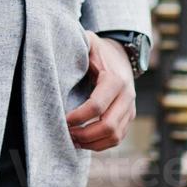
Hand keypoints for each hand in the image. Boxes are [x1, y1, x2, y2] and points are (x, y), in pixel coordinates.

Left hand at [65, 32, 136, 150]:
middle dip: (85, 134)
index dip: (78, 117)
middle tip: (65, 133)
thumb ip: (77, 45)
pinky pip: (118, 138)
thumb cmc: (99, 50)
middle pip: (108, 126)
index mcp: (115, 80)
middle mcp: (127, 96)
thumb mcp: (89, 42)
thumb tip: (55, 49)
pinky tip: (83, 141)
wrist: (122, 55)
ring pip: (115, 137)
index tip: (62, 119)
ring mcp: (130, 108)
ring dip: (92, 143)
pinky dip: (101, 144)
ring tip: (72, 139)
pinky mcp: (129, 117)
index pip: (97, 106)